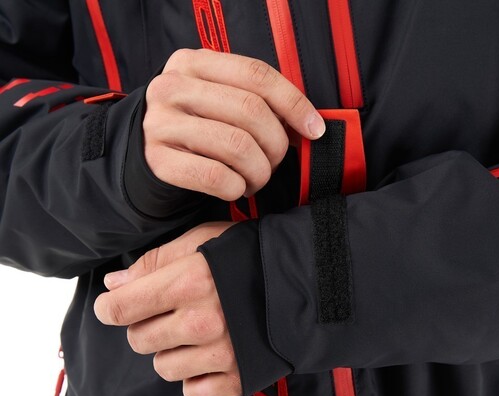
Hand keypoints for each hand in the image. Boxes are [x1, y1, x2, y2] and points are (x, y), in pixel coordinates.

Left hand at [93, 222, 240, 395]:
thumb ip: (155, 262)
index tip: (116, 306)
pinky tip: (210, 358)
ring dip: (173, 351)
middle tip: (172, 312)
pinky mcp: (240, 379)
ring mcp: (223, 354)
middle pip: (139, 340)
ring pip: (164, 367)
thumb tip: (113, 285)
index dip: (111, 307)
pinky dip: (195, 379)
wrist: (308, 281)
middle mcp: (203, 321)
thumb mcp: (203, 241)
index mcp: (189, 282)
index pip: (122, 308)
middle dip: (147, 325)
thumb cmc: (251, 255)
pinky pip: (194, 394)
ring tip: (198, 333)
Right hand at [143, 48, 324, 199]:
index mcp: (193, 62)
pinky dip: (236, 188)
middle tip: (276, 162)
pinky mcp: (157, 161)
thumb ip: (252, 99)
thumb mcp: (215, 99)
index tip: (314, 130)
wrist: (144, 153)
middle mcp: (173, 88)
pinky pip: (215, 177)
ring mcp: (161, 124)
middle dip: (276, 146)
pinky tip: (236, 188)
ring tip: (256, 179)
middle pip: (251, 112)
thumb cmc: (194, 127)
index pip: (257, 74)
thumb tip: (306, 123)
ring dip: (259, 172)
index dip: (294, 103)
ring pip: (237, 147)